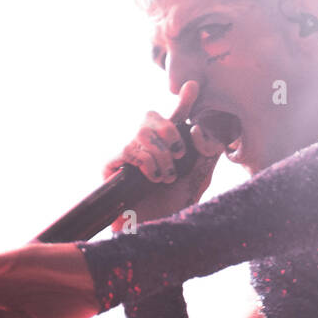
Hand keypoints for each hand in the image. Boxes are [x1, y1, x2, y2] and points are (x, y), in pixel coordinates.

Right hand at [103, 80, 226, 230]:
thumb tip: (202, 131)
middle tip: (179, 155)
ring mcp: (128, 155)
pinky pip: (127, 150)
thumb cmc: (174, 208)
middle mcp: (146, 147)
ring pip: (142, 133)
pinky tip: (152, 178)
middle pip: (152, 116)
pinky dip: (145, 162)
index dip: (184, 101)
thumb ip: (205, 155)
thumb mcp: (197, 180)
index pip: (175, 118)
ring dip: (161, 155)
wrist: (154, 231)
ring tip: (166, 176)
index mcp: (169, 148)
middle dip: (170, 132)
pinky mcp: (111, 167)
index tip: (194, 86)